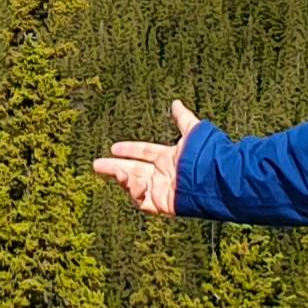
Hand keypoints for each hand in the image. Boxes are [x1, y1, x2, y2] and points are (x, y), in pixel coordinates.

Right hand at [94, 103, 201, 218]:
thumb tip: (176, 103)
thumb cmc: (204, 155)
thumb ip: (182, 118)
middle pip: (132, 169)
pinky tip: (135, 184)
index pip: (143, 152)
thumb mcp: (192, 132)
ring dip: (122, 178)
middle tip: (96, 165)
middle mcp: (162, 174)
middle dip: (113, 167)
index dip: (128, 149)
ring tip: (117, 172)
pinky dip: (135, 193)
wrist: (212, 178)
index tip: (113, 147)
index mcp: (167, 158)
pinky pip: (142, 202)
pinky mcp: (162, 204)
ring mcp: (161, 190)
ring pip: (134, 185)